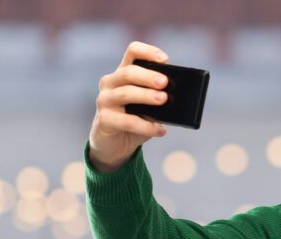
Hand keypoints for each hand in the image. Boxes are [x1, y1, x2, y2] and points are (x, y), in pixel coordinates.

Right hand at [89, 41, 169, 171]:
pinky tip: (160, 130)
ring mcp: (104, 100)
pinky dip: (146, 126)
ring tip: (163, 100)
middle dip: (148, 76)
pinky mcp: (104, 120)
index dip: (147, 51)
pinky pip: (127, 121)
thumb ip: (157, 97)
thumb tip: (176, 97)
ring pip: (126, 93)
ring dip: (146, 96)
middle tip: (164, 82)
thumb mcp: (148, 106)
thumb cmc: (134, 119)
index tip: (165, 59)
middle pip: (128, 72)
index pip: (132, 52)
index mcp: (123, 74)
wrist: (115, 145)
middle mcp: (110, 83)